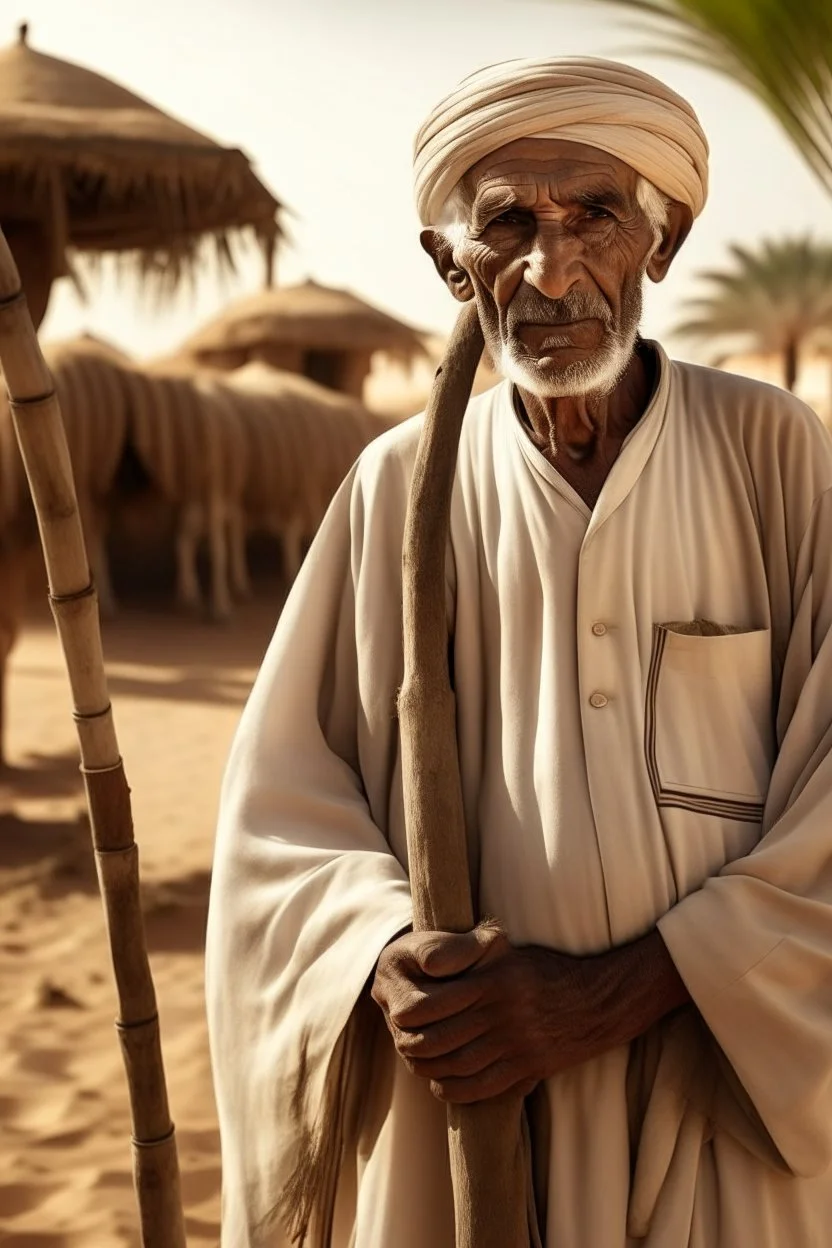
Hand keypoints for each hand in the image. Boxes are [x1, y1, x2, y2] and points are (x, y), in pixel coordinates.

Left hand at [370, 922, 566, 1103]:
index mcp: (496, 980)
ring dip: (432, 1069)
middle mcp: (504, 1012)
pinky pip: (484, 1086)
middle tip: (401, 1043)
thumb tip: (429, 963)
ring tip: (417, 1064)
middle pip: (444, 1038)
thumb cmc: (546, 971)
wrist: (597, 1001)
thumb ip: (471, 952)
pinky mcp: (529, 1067)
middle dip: (416, 1045)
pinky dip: (457, 1090)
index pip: (438, 1002)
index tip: (399, 1014)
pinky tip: (442, 1084)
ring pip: (460, 1064)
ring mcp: (518, 1044)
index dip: (413, 1013)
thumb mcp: (509, 951)